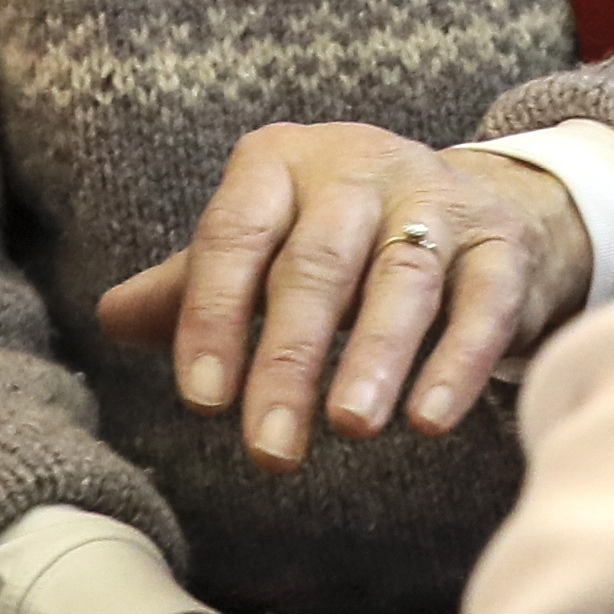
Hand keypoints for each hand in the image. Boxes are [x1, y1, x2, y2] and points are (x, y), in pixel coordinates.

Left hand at [93, 124, 589, 470]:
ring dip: (376, 356)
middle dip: (289, 362)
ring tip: (350, 428)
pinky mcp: (504, 243)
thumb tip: (109, 319)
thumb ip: (193, 286)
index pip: (234, 235)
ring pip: (403, 279)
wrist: (479, 204)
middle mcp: (358, 166)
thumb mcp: (264, 245)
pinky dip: (456, 362)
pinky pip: (482, 302)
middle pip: (316, 265)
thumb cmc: (342, 240)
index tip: (202, 401)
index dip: (213, 316)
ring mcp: (437, 198)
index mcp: (280, 162)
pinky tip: (429, 421)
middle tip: (270, 451)